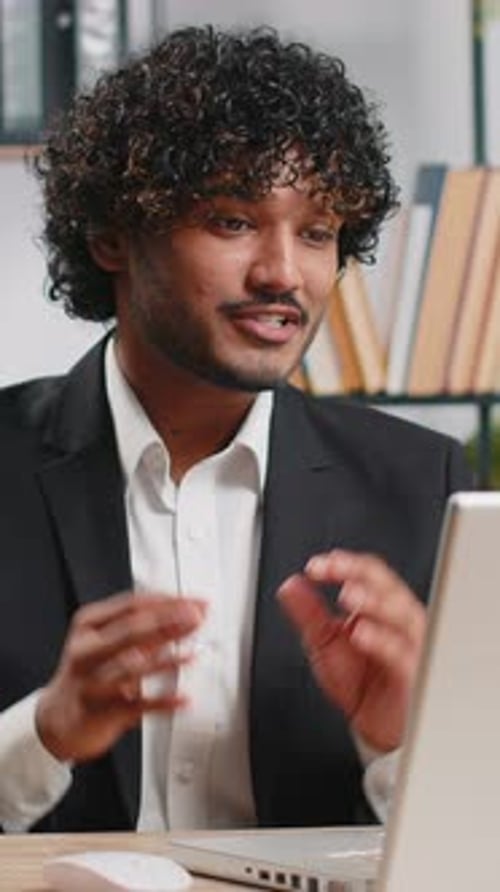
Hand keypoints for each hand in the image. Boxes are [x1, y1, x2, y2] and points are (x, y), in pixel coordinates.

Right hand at [36, 591, 205, 762]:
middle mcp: (86, 651)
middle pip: (130, 630)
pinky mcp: (99, 713)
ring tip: (191, 655)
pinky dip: (162, 703)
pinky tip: (183, 699)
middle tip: (196, 617)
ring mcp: (91, 682)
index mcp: (88, 625)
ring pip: (130, 668)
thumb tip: (188, 613)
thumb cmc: (90, 673)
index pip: (132, 605)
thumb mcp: (109, 642)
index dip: (168, 602)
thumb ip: (146, 629)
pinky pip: (136, 706)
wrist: (60, 719)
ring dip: (165, 660)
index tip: (195, 602)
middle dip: (167, 621)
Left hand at [277, 549, 425, 751]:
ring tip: (349, 595)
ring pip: (403, 614)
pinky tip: (361, 633)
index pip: (367, 574)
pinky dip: (383, 641)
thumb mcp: (324, 643)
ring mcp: (410, 645)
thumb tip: (291, 584)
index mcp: (379, 608)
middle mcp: (398, 621)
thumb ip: (309, 613)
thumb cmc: (360, 685)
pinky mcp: (414, 675)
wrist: (375, 728)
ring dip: (375, 601)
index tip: (316, 567)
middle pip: (387, 585)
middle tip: (332, 568)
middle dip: (359, 573)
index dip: (343, 565)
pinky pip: (402, 654)